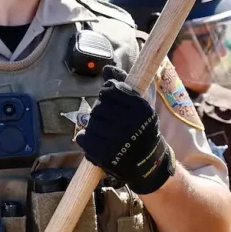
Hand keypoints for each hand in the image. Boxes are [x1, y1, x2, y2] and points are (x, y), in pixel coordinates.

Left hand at [77, 65, 174, 194]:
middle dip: (102, 112)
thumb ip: (122, 85)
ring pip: (90, 122)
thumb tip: (107, 68)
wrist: (147, 162)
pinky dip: (87, 138)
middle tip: (111, 121)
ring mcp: (117, 140)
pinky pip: (83, 137)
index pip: (110, 90)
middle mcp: (130, 124)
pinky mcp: (104, 154)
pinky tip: (98, 141)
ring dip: (95, 126)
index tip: (113, 103)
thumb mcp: (139, 105)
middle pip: (99, 107)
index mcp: (141, 109)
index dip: (108, 95)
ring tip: (107, 132)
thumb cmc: (141, 129)